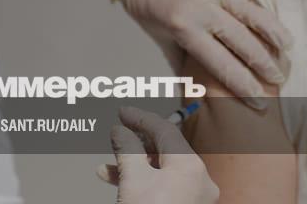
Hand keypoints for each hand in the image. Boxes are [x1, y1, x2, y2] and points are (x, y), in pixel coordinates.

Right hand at [97, 107, 218, 203]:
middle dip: (135, 143)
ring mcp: (195, 199)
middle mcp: (200, 181)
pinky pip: (164, 188)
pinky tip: (117, 182)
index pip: (165, 130)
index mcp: (192, 167)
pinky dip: (142, 182)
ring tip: (106, 168)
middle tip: (116, 135)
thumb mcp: (133, 178)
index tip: (122, 112)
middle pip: (166, 150)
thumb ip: (127, 147)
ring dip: (133, 165)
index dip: (140, 118)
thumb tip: (121, 130)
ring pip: (162, 170)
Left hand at [109, 0, 292, 109]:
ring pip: (245, 6)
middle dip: (262, 62)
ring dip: (269, 27)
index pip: (220, 63)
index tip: (260, 102)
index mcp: (183, 28)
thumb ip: (182, 62)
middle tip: (279, 77)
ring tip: (287, 45)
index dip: (242, 85)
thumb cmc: (147, 4)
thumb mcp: (160, 37)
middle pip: (239, 39)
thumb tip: (196, 97)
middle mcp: (197, 6)